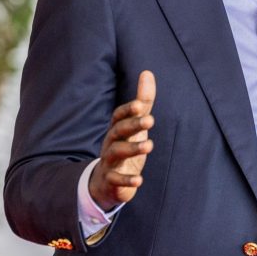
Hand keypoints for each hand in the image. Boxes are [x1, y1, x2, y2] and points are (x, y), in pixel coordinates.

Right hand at [88, 70, 155, 210]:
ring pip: (116, 153)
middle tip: (150, 120)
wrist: (106, 183)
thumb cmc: (124, 147)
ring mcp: (109, 162)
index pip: (118, 116)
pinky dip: (127, 180)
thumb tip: (147, 72)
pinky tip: (139, 180)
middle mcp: (111, 143)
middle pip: (118, 131)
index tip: (140, 104)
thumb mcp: (134, 124)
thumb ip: (142, 101)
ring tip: (149, 145)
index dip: (127, 110)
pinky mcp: (112, 181)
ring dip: (132, 149)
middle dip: (133, 125)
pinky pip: (116, 180)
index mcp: (117, 129)